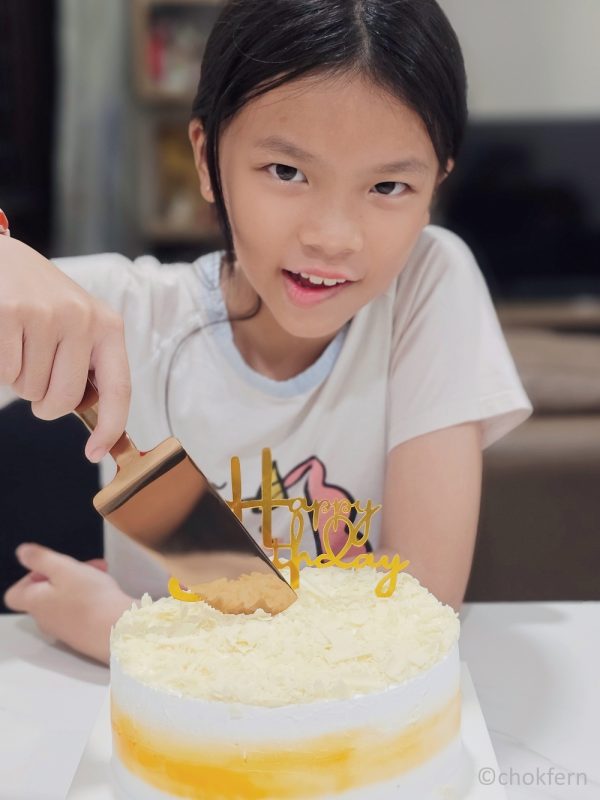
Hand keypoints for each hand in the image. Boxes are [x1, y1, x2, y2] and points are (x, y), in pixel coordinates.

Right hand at [0, 219, 130, 461]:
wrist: (3, 258)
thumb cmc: (42, 301)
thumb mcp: (79, 325)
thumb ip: (89, 365)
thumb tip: (99, 424)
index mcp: (108, 326)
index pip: (119, 389)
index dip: (110, 428)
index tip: (94, 453)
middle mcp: (83, 319)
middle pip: (64, 398)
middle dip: (45, 404)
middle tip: (36, 386)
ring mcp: (46, 315)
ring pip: (29, 388)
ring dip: (19, 380)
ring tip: (20, 345)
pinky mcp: (11, 313)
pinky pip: (5, 372)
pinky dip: (2, 368)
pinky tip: (5, 339)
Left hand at [4, 543, 133, 663]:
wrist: (117, 630)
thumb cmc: (91, 601)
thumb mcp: (64, 568)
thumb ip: (41, 558)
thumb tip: (22, 553)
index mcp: (35, 603)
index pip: (15, 594)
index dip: (29, 576)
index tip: (49, 567)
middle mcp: (45, 619)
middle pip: (44, 593)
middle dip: (64, 574)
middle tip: (82, 566)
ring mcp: (64, 629)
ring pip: (65, 599)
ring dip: (80, 583)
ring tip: (99, 575)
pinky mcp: (82, 634)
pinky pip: (80, 611)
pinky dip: (90, 599)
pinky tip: (106, 593)